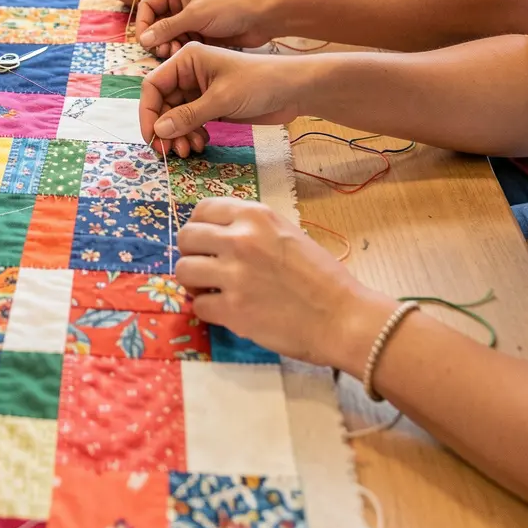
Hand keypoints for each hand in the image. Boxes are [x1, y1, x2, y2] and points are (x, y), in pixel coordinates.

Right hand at [136, 0, 272, 56]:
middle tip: (160, 50)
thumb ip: (167, 27)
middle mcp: (178, 1)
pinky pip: (178, 41)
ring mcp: (187, 17)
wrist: (260, 18)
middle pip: (155, 21)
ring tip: (170, 52)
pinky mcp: (196, 31)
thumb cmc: (229, 7)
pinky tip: (179, 53)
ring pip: (165, 34)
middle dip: (155, 36)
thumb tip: (143, 39)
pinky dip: (176, 48)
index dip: (142, 22)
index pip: (147, 4)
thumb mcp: (194, 15)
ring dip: (165, 44)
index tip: (143, 40)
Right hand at [139, 42, 308, 155]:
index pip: (153, 85)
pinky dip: (190, 134)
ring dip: (178, 134)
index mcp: (187, 60)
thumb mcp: (221, 99)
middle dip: (165, 128)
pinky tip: (201, 143)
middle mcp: (189, 73)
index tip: (151, 137)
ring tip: (189, 150)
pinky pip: (190, 122)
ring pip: (175, 116)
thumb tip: (158, 131)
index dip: (147, 112)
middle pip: (162, 104)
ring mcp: (200, 90)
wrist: (293, 90)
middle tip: (171, 151)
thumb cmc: (259, 83)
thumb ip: (188, 115)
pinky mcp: (211, 105)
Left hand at [176, 199, 393, 365]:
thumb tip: (216, 235)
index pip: (202, 209)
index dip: (199, 227)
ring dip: (194, 283)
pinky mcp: (232, 309)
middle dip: (191, 254)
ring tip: (211, 290)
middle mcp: (240, 239)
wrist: (344, 318)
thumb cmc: (322, 276)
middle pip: (185, 238)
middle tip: (205, 268)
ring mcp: (234, 274)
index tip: (206, 242)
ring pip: (183, 271)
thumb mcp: (286, 232)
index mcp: (255, 215)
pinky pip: (199, 305)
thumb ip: (250, 228)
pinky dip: (209, 310)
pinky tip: (226, 311)